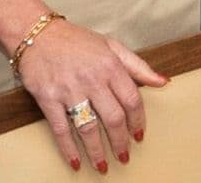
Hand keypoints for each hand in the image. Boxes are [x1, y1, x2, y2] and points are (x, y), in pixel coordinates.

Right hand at [15, 18, 165, 171]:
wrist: (38, 35)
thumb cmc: (78, 41)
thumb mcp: (113, 47)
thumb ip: (138, 66)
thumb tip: (163, 81)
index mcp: (111, 67)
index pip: (132, 100)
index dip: (138, 121)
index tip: (140, 135)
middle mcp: (92, 80)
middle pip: (112, 117)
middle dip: (120, 140)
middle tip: (125, 155)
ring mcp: (69, 90)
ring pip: (88, 127)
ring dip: (97, 150)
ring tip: (104, 165)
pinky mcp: (47, 99)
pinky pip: (60, 128)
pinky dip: (68, 148)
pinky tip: (76, 161)